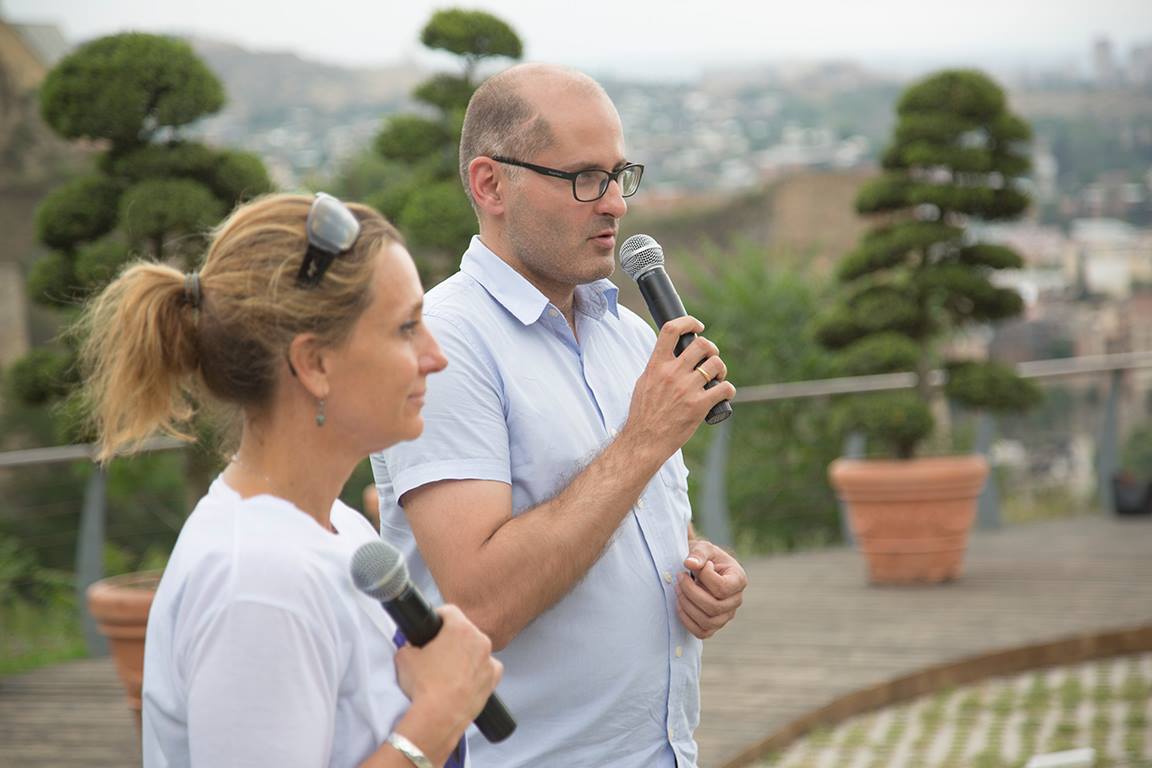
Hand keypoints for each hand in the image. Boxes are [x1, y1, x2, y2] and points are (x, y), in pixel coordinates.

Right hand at [394, 605, 502, 725]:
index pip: (450, 610)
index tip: (433, 625)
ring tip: (448, 670)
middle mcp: (480, 641)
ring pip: (476, 649)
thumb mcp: (404, 657)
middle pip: (465, 630)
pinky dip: (476, 672)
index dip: (438, 617)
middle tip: (437, 652)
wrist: (438, 716)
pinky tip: (461, 681)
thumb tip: (411, 646)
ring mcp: (489, 661)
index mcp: (461, 629)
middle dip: (451, 638)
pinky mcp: (493, 679)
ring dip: (465, 655)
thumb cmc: (424, 686)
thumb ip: (409, 644)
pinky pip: (485, 668)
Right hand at [622, 316, 736, 462]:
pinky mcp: (699, 405)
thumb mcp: (643, 383)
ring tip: (717, 379)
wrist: (644, 440)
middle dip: (711, 349)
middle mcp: (672, 373)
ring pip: (716, 365)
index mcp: (656, 365)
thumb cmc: (643, 414)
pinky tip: (723, 394)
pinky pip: (725, 388)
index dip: (689, 322)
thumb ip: (658, 368)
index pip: (671, 330)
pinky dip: (728, 389)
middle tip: (711, 359)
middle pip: (702, 345)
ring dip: (721, 369)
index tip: (698, 327)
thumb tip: (670, 356)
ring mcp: (686, 389)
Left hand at [676, 540, 746, 638]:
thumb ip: (699, 553)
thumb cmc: (704, 557)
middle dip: (690, 592)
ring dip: (687, 606)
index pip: (722, 588)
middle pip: (714, 607)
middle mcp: (736, 600)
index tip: (696, 566)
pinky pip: (701, 632)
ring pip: (707, 622)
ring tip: (678, 590)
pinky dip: (687, 620)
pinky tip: (679, 604)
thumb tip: (690, 563)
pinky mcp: (714, 625)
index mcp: (738, 580)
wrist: (700, 568)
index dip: (705, 577)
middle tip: (679, 578)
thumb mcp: (703, 548)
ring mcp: (726, 615)